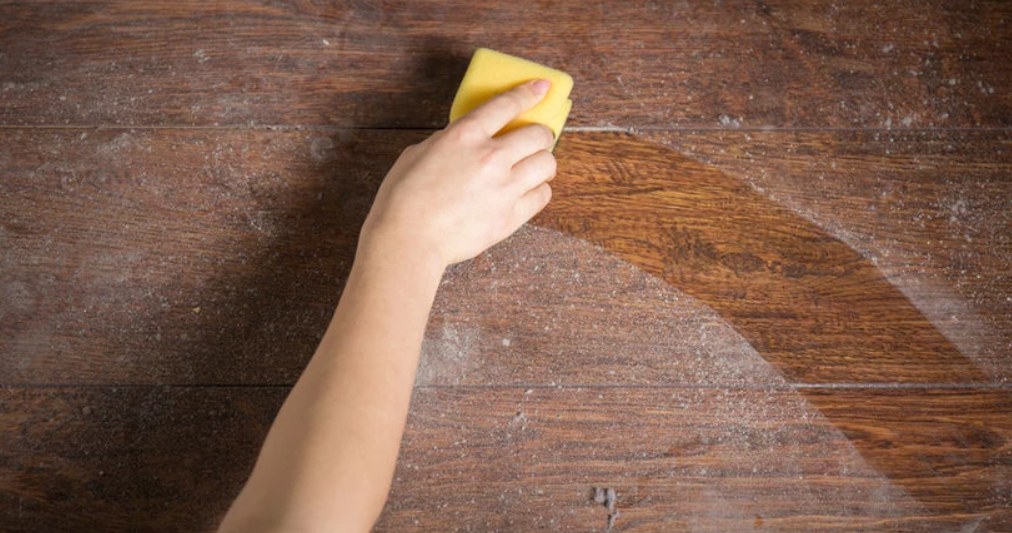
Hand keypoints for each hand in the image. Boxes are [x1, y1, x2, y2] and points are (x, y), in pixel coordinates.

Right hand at [360, 79, 557, 267]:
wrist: (408, 240)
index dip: (529, 93)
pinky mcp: (510, 216)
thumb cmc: (403, 198)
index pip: (507, 105)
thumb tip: (465, 143)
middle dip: (540, 135)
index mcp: (464, 135)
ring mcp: (504, 187)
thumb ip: (449, 142)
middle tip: (534, 142)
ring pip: (548, 164)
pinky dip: (539, 191)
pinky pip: (543, 196)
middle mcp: (490, 157)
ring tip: (532, 169)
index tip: (543, 87)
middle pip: (538, 134)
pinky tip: (527, 192)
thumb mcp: (419, 153)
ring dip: (542, 163)